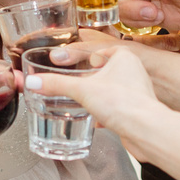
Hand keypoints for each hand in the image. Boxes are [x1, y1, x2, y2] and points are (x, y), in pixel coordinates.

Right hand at [26, 46, 166, 153]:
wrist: (145, 130)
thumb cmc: (123, 103)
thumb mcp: (81, 90)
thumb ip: (56, 84)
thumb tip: (34, 81)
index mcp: (124, 56)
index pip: (98, 50)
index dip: (81, 55)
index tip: (68, 61)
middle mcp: (134, 70)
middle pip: (104, 69)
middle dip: (89, 76)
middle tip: (74, 80)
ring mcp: (137, 90)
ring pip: (111, 88)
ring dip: (97, 94)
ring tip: (82, 99)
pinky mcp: (136, 109)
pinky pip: (116, 105)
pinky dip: (105, 110)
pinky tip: (95, 118)